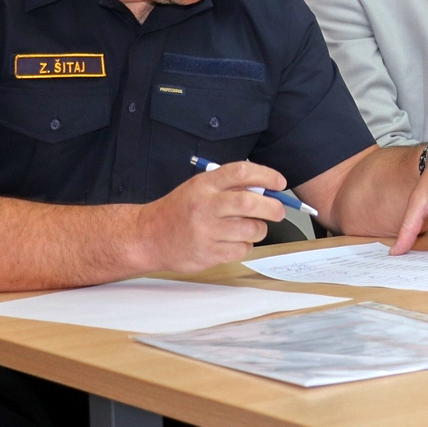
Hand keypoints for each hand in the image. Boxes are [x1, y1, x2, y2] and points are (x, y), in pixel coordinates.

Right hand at [135, 160, 286, 271]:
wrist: (148, 236)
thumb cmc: (179, 210)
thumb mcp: (200, 188)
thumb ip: (229, 186)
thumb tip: (267, 190)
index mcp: (204, 185)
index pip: (241, 172)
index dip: (266, 175)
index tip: (279, 183)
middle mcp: (205, 206)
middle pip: (250, 203)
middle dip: (273, 207)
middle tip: (279, 210)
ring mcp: (205, 231)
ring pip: (250, 229)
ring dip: (259, 229)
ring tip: (252, 227)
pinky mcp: (207, 253)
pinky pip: (241, 249)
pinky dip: (246, 245)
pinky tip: (235, 241)